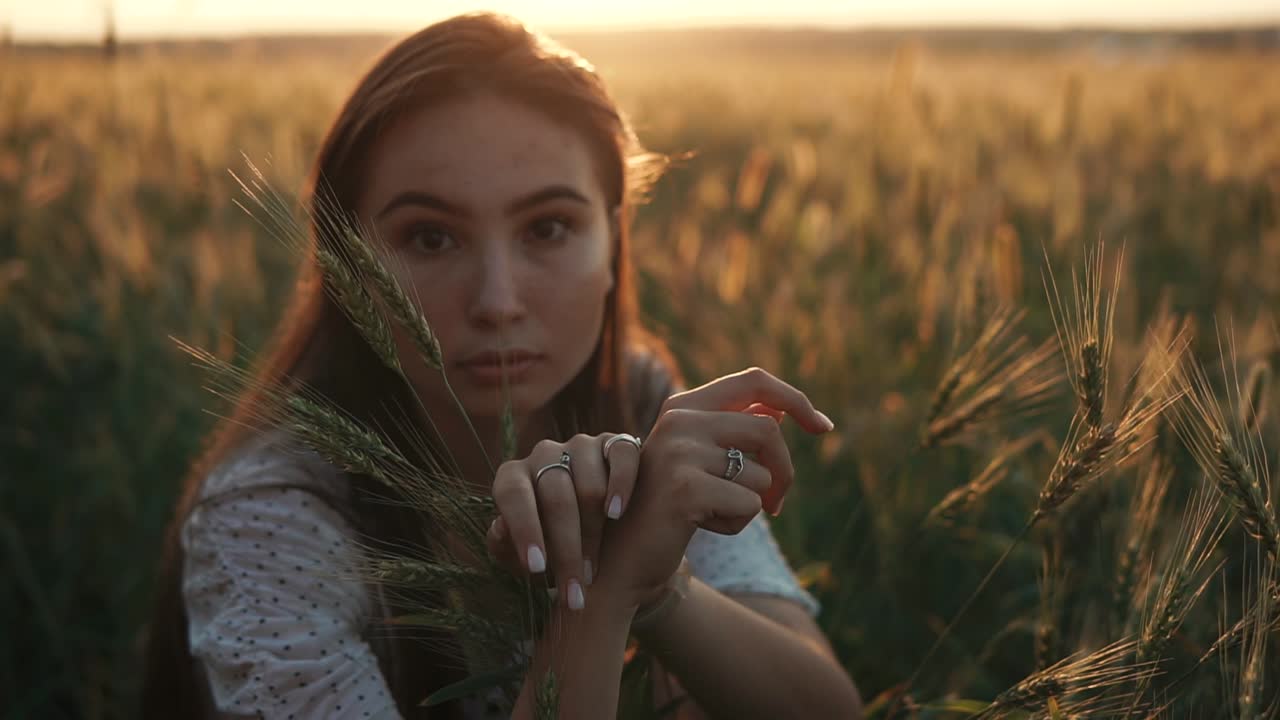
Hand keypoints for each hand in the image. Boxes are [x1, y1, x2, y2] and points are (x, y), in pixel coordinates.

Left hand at [483, 433, 641, 609]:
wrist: (595, 534)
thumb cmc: (549, 547)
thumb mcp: (522, 556)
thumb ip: (505, 546)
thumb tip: (502, 529)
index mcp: (513, 477)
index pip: (513, 495)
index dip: (525, 530)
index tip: (537, 568)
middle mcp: (544, 454)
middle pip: (557, 497)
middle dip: (566, 550)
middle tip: (575, 590)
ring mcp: (581, 446)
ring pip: (589, 485)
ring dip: (594, 532)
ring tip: (594, 569)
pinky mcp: (616, 443)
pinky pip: (622, 456)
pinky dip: (621, 484)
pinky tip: (617, 513)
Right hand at [597, 366, 835, 607]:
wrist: (623, 556)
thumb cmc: (668, 508)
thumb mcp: (700, 463)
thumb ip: (733, 433)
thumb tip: (782, 411)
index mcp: (683, 407)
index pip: (754, 381)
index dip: (796, 400)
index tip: (823, 427)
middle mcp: (678, 420)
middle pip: (768, 431)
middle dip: (784, 472)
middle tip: (777, 505)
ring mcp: (679, 452)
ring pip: (760, 475)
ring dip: (752, 505)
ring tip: (715, 514)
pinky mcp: (685, 487)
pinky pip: (749, 505)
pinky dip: (737, 524)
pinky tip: (703, 526)